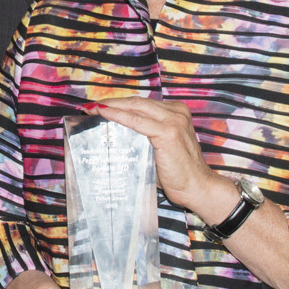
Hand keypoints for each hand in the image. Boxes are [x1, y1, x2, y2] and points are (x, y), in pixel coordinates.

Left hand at [88, 96, 236, 221]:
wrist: (197, 187)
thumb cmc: (177, 173)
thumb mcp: (160, 148)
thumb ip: (144, 136)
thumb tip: (116, 133)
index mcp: (176, 112)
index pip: (142, 104)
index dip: (120, 104)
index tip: (101, 106)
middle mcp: (176, 112)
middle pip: (137, 102)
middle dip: (112, 102)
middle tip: (91, 106)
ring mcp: (173, 120)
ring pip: (135, 107)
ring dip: (111, 107)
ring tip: (92, 109)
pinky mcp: (167, 132)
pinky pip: (136, 120)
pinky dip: (118, 116)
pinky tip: (104, 115)